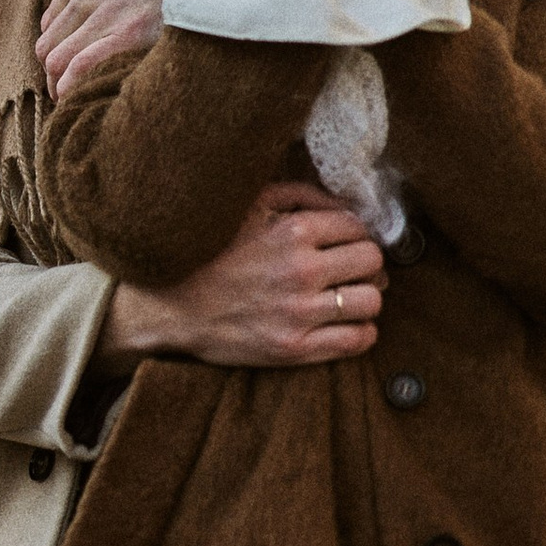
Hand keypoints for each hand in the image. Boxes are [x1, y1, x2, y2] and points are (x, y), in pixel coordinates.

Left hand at [39, 0, 185, 98]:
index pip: (50, 21)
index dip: (53, 44)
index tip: (62, 59)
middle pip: (48, 45)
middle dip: (50, 70)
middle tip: (60, 86)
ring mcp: (103, 18)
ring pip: (58, 59)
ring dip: (56, 83)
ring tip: (65, 98)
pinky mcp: (124, 36)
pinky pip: (81, 65)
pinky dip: (69, 84)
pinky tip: (70, 97)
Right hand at [100, 181, 385, 368]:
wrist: (172, 308)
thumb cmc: (212, 253)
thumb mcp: (250, 206)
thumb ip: (301, 195)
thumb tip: (347, 205)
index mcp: (292, 231)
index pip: (358, 227)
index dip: (356, 234)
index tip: (347, 244)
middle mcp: (301, 271)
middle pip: (372, 262)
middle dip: (366, 263)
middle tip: (352, 270)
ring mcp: (299, 313)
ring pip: (371, 301)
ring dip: (366, 298)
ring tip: (349, 298)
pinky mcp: (295, 349)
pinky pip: (357, 341)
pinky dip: (361, 332)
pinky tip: (346, 324)